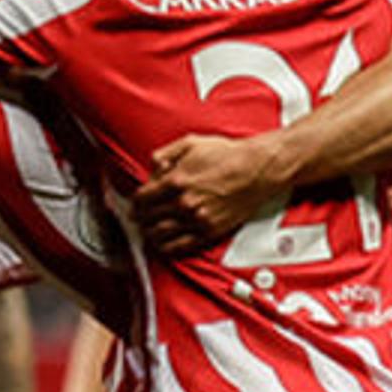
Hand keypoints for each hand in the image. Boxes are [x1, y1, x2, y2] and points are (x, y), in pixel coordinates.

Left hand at [133, 133, 280, 257]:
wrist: (256, 170)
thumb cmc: (227, 155)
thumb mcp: (191, 143)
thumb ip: (165, 154)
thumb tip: (151, 168)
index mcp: (176, 181)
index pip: (141, 199)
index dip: (134, 203)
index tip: (134, 204)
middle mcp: (183, 202)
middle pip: (148, 218)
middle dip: (139, 219)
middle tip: (137, 219)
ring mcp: (196, 219)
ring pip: (160, 234)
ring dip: (149, 234)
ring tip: (146, 232)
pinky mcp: (209, 231)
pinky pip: (180, 246)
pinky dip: (166, 247)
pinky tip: (162, 245)